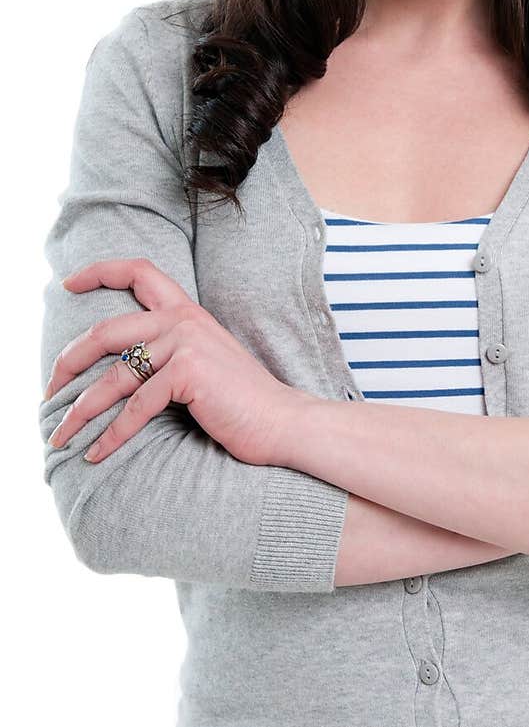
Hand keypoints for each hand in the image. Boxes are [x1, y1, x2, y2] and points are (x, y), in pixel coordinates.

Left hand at [43, 258, 320, 465]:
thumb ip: (168, 353)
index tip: (68, 284)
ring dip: (80, 412)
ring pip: (114, 377)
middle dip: (69, 362)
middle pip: (107, 330)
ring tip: (60, 437)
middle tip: (48, 390)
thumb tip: (121, 368)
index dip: (100, 271)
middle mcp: (184, 320)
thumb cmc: (241, 402)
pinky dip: (111, 436)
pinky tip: (96, 455)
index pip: (139, 271)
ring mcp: (186, 343)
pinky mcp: (189, 373)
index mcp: (187, 312)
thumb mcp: (202, 363)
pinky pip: (135, 408)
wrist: (283, 422)